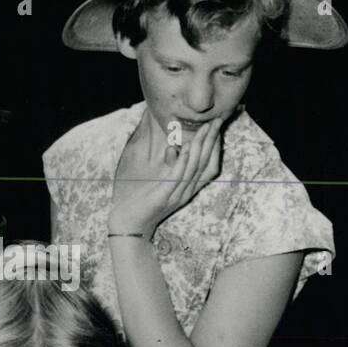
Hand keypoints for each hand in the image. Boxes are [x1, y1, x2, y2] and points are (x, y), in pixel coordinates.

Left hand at [109, 115, 223, 237]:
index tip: (216, 127)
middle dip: (212, 141)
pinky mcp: (164, 197)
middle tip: (217, 121)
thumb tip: (173, 148)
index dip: (214, 147)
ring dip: (201, 147)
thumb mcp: (161, 182)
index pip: (209, 166)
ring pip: (194, 168)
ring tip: (205, 129)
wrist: (130, 225)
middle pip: (205, 164)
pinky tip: (188, 148)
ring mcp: (177, 195)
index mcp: (188, 189)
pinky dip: (184, 162)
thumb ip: (170, 168)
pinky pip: (177, 177)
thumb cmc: (143, 201)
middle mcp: (187, 192)